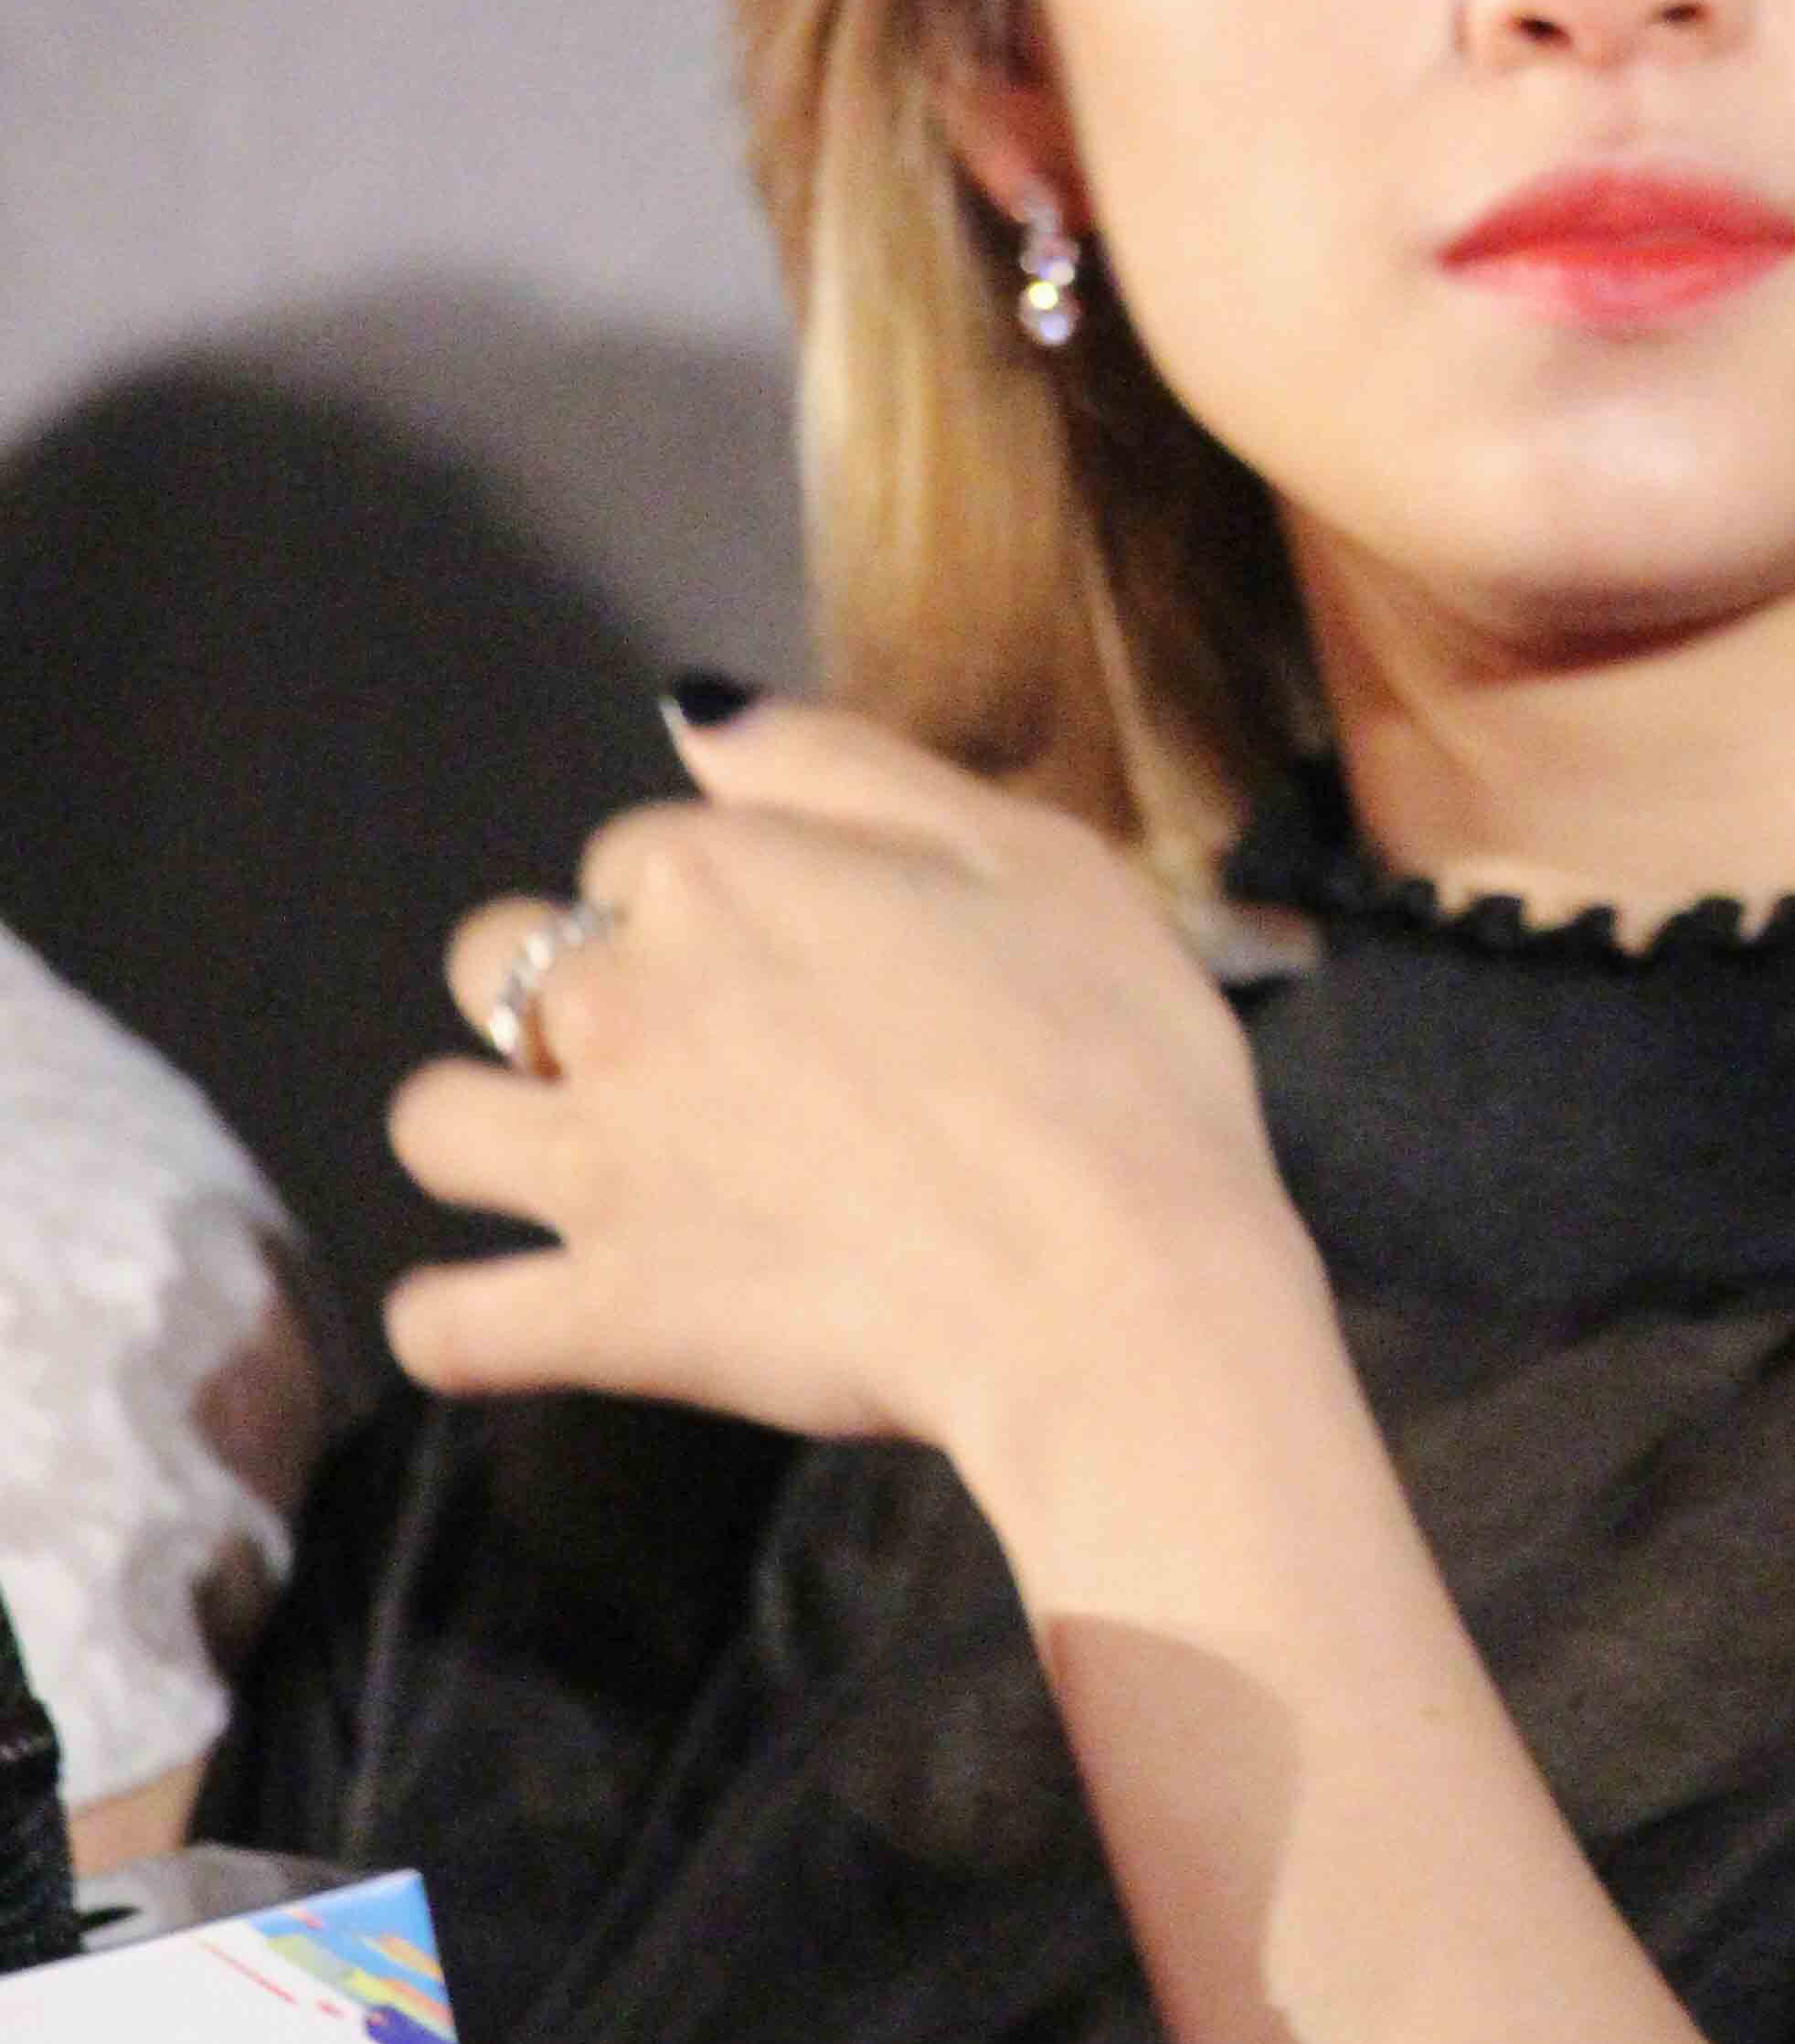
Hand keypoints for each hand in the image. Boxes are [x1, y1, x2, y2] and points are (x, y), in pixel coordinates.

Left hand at [382, 702, 1314, 1499]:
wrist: (1111, 1285)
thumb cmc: (1106, 1058)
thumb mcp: (1025, 851)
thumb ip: (839, 766)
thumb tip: (693, 715)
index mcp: (713, 872)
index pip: (636, 850)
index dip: (710, 900)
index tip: (796, 961)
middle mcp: (618, 998)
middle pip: (500, 961)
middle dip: (564, 993)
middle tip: (686, 1058)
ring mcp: (593, 1162)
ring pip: (435, 1123)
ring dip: (485, 1130)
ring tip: (576, 1167)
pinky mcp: (604, 1314)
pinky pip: (447, 1327)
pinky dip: (459, 1325)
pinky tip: (508, 1321)